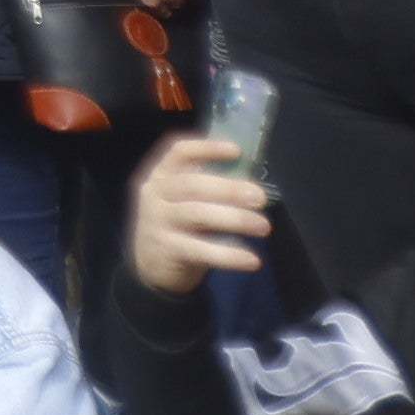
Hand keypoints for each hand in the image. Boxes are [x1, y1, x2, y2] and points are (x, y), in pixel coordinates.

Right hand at [131, 128, 271, 286]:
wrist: (150, 266)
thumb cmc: (178, 225)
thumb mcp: (183, 200)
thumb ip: (207, 188)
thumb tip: (249, 182)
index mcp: (162, 175)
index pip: (179, 152)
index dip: (207, 149)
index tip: (237, 151)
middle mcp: (156, 194)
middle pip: (192, 185)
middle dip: (229, 189)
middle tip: (260, 197)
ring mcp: (158, 222)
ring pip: (197, 215)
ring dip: (234, 219)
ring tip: (264, 226)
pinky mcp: (168, 250)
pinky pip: (201, 250)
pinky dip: (229, 255)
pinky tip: (252, 260)